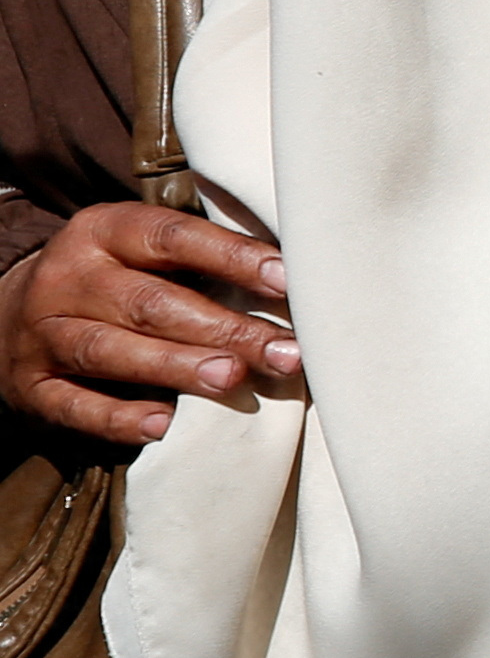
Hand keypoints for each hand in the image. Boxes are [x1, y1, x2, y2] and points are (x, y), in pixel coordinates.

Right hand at [2, 204, 294, 446]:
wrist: (6, 314)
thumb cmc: (112, 280)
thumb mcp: (143, 253)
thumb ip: (201, 263)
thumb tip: (292, 287)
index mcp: (104, 232)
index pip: (172, 237)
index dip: (231, 257)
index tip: (286, 280)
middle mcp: (68, 278)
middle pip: (149, 303)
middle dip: (222, 329)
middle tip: (281, 351)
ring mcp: (44, 334)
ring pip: (110, 351)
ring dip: (176, 367)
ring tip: (232, 379)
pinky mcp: (31, 386)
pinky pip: (74, 405)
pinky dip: (118, 417)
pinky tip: (162, 425)